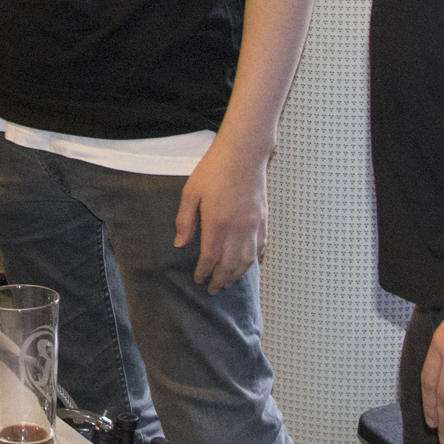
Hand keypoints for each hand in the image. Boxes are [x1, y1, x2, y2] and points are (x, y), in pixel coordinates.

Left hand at [173, 141, 267, 293]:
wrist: (243, 153)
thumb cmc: (215, 169)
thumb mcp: (191, 192)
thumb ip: (184, 221)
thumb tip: (180, 244)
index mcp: (217, 222)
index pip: (210, 257)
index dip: (203, 272)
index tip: (198, 279)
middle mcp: (237, 228)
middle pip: (229, 265)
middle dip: (220, 280)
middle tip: (212, 290)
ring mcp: (253, 225)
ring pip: (246, 260)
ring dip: (236, 275)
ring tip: (227, 282)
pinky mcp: (263, 219)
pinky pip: (260, 247)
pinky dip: (253, 261)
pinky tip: (246, 264)